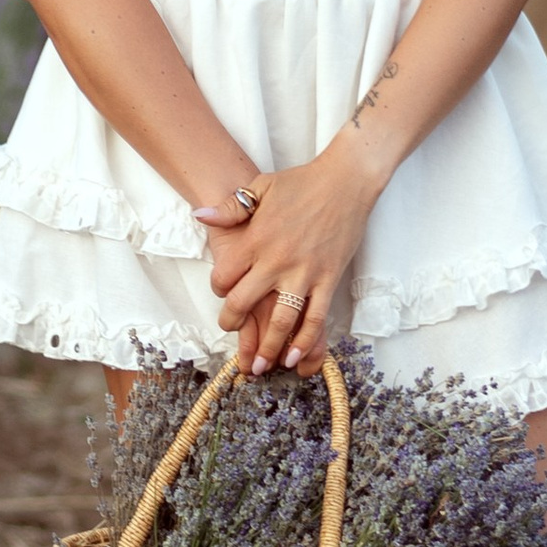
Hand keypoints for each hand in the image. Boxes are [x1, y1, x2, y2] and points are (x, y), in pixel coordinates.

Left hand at [193, 143, 377, 374]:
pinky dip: (305, 340)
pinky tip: (296, 357)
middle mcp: (276, 260)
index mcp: (256, 239)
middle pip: (243, 302)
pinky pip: (315, 316)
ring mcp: (304, 272)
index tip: (223, 291)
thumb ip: (231, 207)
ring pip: (281, 319)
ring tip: (261, 366)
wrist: (346, 181)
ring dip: (268, 346)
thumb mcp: (260, 187)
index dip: (218, 288)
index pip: (225, 276)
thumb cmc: (302, 182)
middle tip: (232, 332)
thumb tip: (201, 216)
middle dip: (232, 323)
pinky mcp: (328, 278)